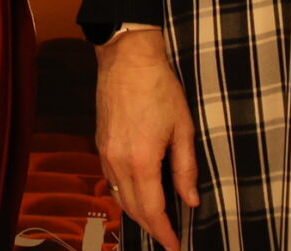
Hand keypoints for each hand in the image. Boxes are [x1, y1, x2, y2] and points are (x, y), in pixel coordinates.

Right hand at [96, 29, 199, 250]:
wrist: (127, 59)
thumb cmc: (160, 89)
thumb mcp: (183, 129)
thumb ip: (185, 169)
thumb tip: (190, 201)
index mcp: (141, 161)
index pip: (152, 209)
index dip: (164, 232)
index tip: (175, 245)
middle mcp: (117, 161)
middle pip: (132, 208)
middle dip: (151, 227)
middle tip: (168, 238)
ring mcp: (105, 151)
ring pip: (118, 195)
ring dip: (136, 212)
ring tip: (155, 221)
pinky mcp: (100, 142)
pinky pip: (110, 179)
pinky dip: (123, 193)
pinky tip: (136, 192)